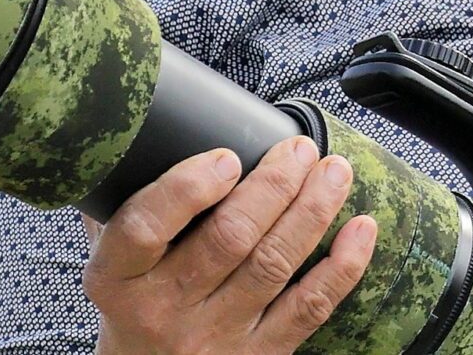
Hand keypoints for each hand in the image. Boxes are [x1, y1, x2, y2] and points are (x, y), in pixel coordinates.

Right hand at [83, 137, 376, 354]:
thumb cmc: (135, 306)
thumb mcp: (111, 261)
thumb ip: (120, 208)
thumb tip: (142, 137)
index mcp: (118, 280)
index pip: (145, 228)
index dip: (188, 187)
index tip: (227, 156)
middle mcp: (165, 310)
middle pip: (228, 239)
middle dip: (274, 185)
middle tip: (299, 149)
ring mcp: (216, 335)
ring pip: (273, 265)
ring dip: (312, 210)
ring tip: (334, 170)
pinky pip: (309, 307)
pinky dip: (343, 265)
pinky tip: (362, 227)